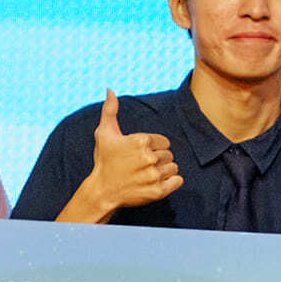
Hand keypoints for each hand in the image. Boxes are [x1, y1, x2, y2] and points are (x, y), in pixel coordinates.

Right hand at [86, 93, 181, 216]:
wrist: (102, 191)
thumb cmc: (105, 161)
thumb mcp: (104, 134)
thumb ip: (110, 110)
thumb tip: (110, 90)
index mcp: (141, 141)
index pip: (164, 142)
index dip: (155, 147)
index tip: (141, 154)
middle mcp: (149, 158)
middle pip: (169, 155)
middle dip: (159, 159)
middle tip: (143, 166)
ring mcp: (154, 176)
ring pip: (174, 168)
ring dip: (165, 171)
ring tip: (148, 174)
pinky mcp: (158, 191)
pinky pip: (178, 181)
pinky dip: (172, 182)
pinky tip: (157, 182)